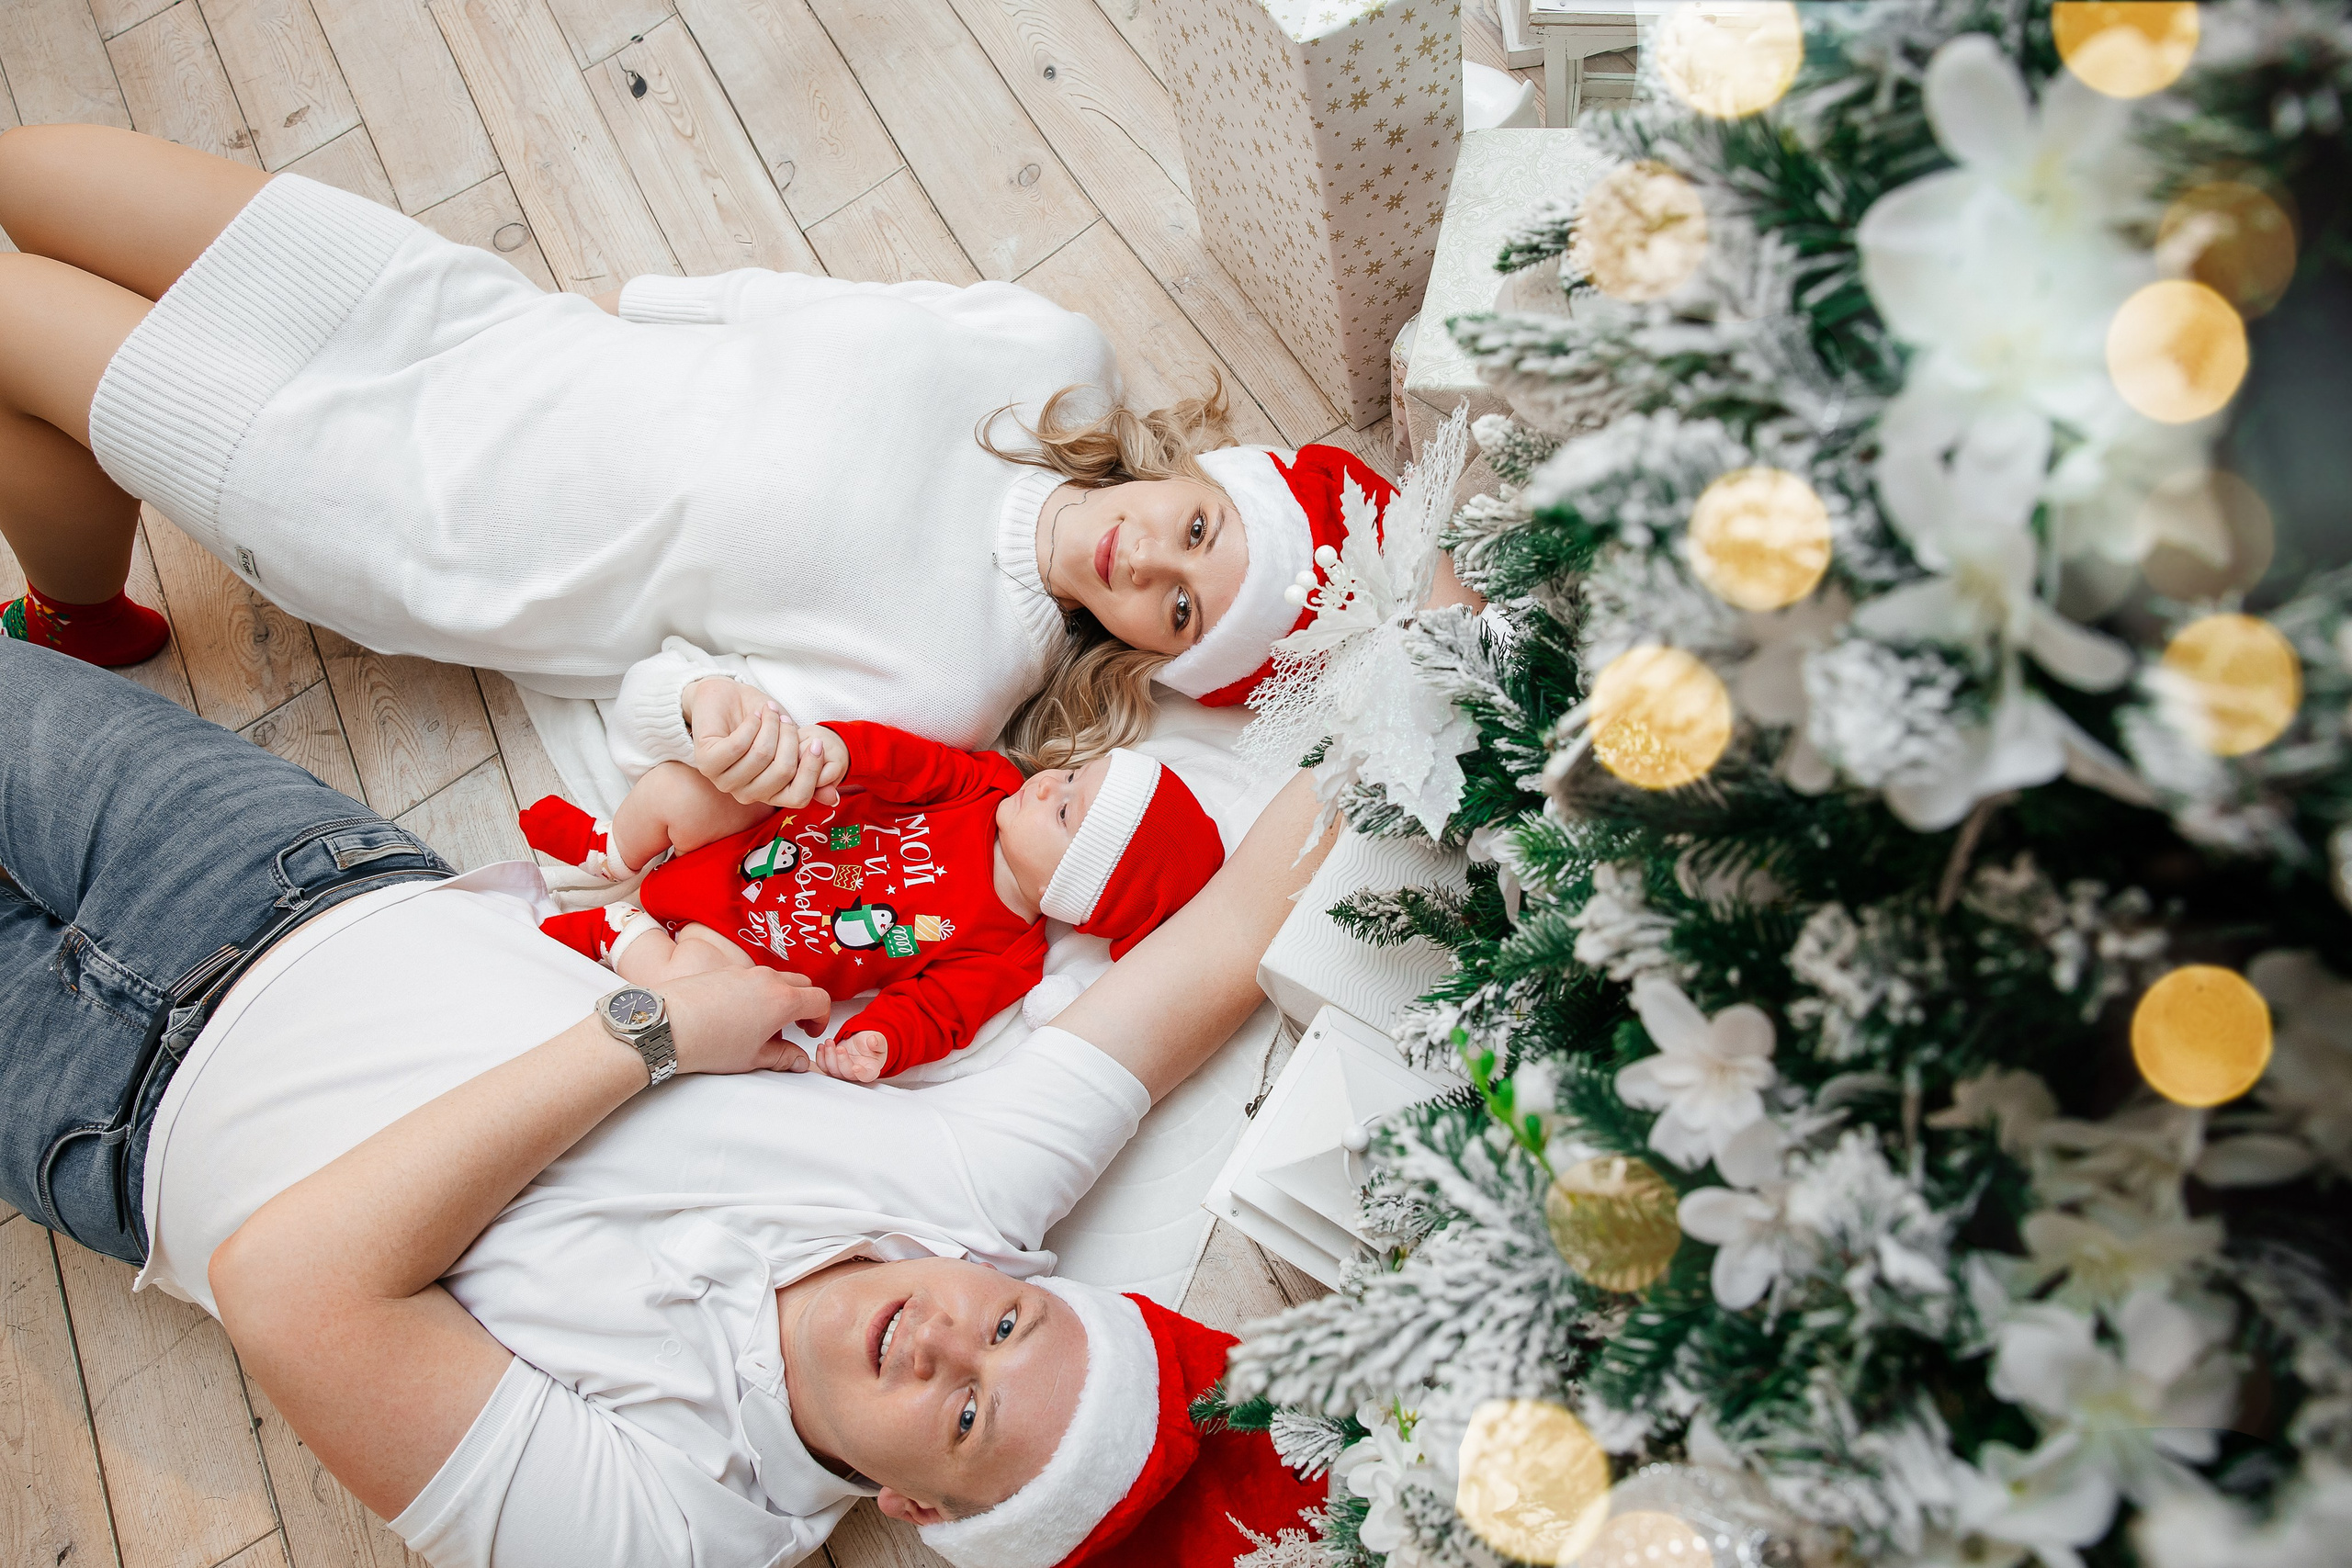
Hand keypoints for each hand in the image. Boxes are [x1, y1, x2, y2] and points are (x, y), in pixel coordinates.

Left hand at [655, 967, 828, 1075]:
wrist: (667, 1025)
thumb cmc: (711, 1044)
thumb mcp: (753, 1058)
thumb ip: (783, 1057)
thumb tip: (799, 1061)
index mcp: (783, 1000)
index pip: (820, 1000)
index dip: (822, 1018)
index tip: (809, 1033)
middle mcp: (767, 979)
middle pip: (801, 984)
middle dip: (804, 1003)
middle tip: (793, 1026)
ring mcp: (743, 972)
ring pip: (773, 979)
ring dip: (777, 997)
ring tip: (760, 1023)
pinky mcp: (722, 971)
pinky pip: (749, 977)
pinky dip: (754, 992)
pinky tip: (735, 1014)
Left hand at [684, 680, 842, 808]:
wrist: (728, 697)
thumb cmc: (762, 722)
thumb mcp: (792, 744)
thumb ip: (809, 770)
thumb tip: (832, 798)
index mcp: (767, 794)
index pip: (798, 797)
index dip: (811, 768)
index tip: (816, 742)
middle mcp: (746, 794)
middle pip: (783, 771)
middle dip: (790, 737)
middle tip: (784, 718)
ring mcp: (724, 780)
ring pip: (761, 755)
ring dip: (770, 725)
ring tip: (768, 711)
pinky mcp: (707, 762)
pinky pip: (738, 746)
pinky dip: (752, 724)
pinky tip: (753, 715)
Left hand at [815, 1030, 887, 1083]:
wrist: (861, 1043)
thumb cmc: (871, 1046)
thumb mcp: (879, 1041)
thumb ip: (878, 1042)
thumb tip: (873, 1041)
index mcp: (870, 1070)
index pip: (866, 1076)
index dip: (861, 1073)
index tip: (856, 1067)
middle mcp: (855, 1074)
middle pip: (846, 1073)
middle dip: (841, 1060)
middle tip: (840, 1048)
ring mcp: (842, 1072)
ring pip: (832, 1070)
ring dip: (829, 1056)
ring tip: (829, 1042)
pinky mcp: (832, 1067)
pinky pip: (823, 1066)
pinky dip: (820, 1057)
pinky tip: (822, 1046)